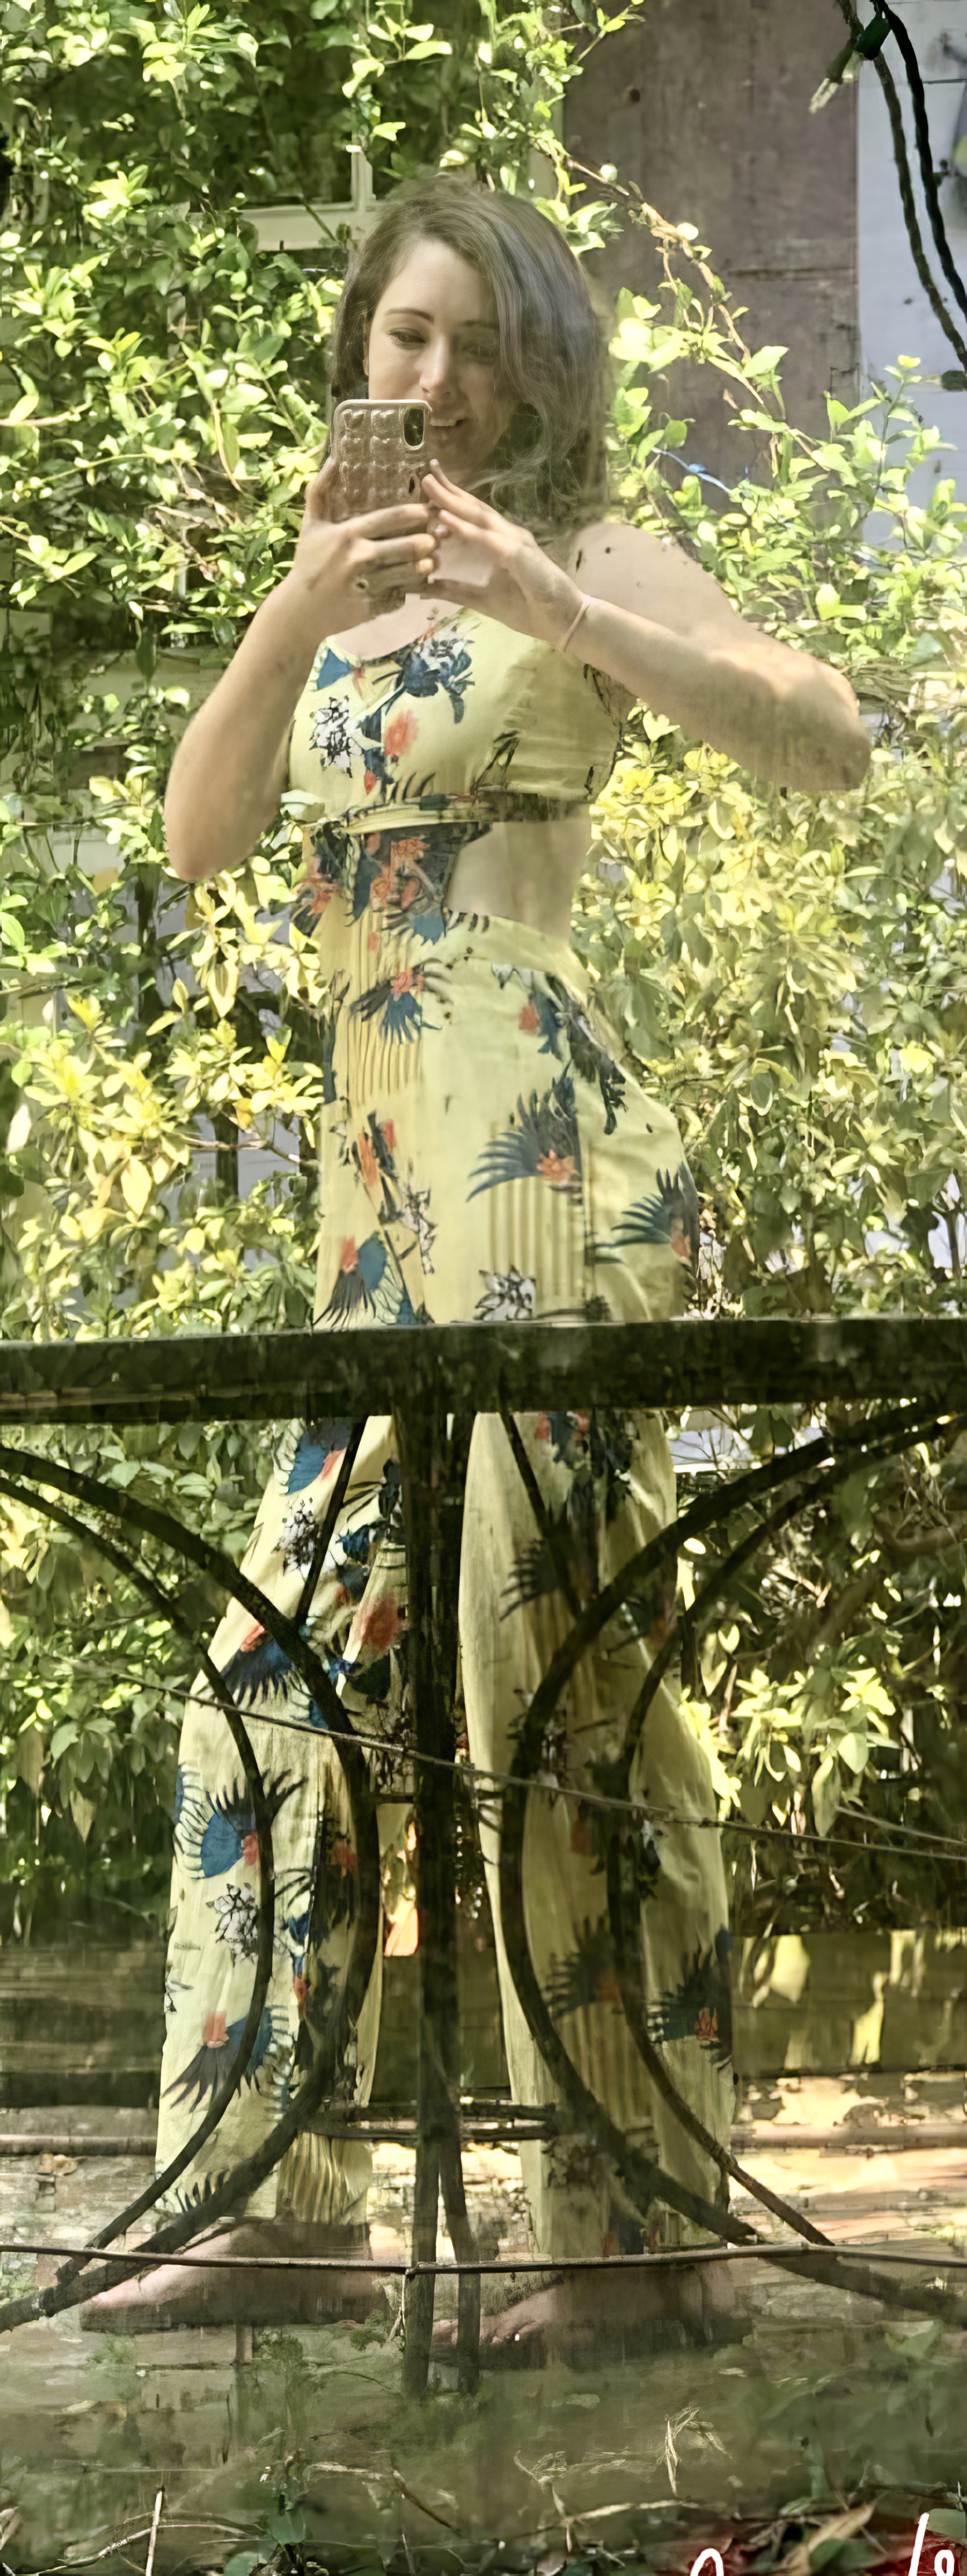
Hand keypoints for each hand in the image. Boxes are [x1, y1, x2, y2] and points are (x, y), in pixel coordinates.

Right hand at [288, 456, 439, 633]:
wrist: (298, 611)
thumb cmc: (307, 564)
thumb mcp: (310, 525)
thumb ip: (320, 491)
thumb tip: (333, 459)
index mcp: (347, 534)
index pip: (388, 519)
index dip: (414, 514)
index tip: (430, 511)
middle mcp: (358, 557)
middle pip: (405, 546)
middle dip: (426, 542)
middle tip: (438, 538)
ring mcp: (366, 584)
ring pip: (407, 573)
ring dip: (424, 567)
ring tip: (433, 561)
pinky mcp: (371, 607)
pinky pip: (399, 597)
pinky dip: (408, 591)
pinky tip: (416, 586)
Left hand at [421, 462, 582, 646]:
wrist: (564, 621)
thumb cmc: (530, 610)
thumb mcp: (482, 600)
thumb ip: (454, 591)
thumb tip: (423, 588)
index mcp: (502, 544)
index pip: (473, 518)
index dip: (451, 502)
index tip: (427, 492)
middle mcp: (508, 536)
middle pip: (474, 509)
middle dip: (448, 491)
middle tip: (426, 474)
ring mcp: (514, 542)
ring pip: (478, 517)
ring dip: (452, 501)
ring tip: (429, 485)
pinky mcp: (518, 554)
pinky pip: (487, 539)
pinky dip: (465, 528)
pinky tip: (444, 519)